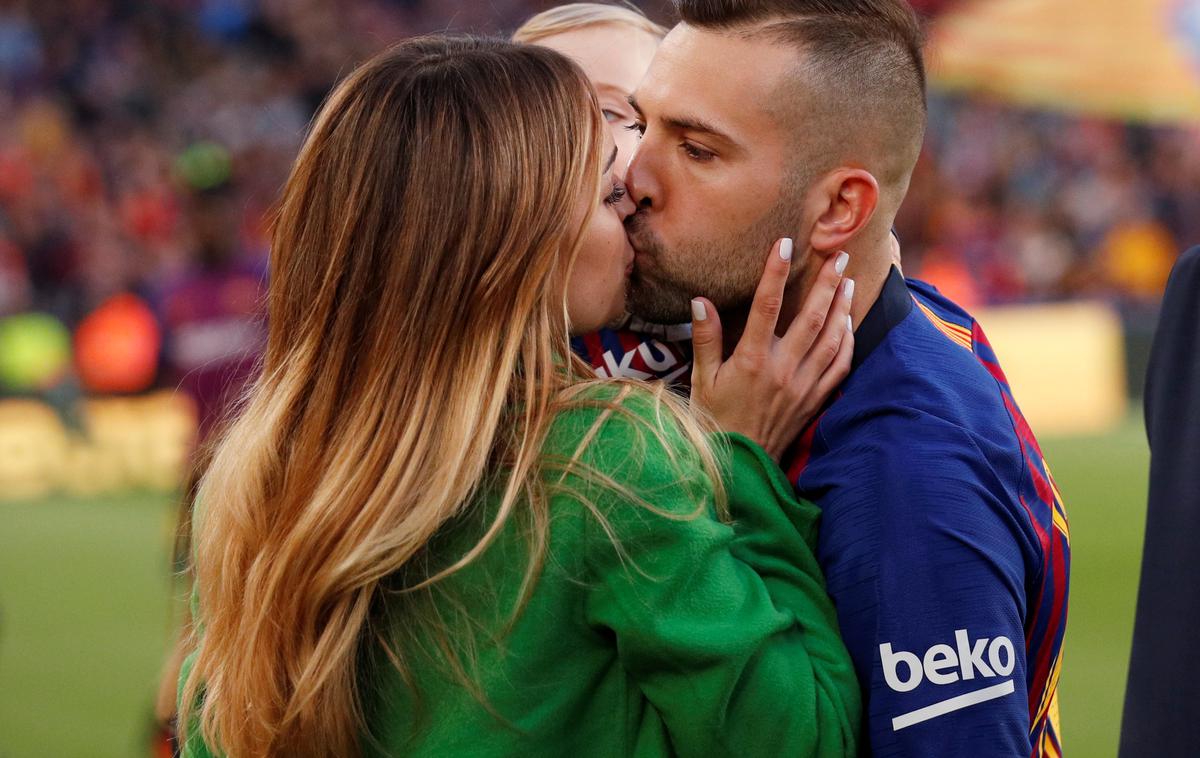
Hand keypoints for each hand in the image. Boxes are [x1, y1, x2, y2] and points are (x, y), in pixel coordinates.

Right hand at [689, 239, 854, 459]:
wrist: (739, 467)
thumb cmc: (714, 422)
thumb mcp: (702, 380)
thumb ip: (706, 340)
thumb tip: (700, 302)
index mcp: (752, 361)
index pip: (767, 306)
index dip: (776, 272)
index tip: (785, 243)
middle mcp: (782, 370)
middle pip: (811, 317)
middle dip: (826, 283)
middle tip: (839, 255)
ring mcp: (803, 386)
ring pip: (831, 339)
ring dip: (842, 308)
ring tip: (848, 282)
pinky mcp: (814, 401)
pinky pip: (839, 367)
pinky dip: (847, 342)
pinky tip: (848, 325)